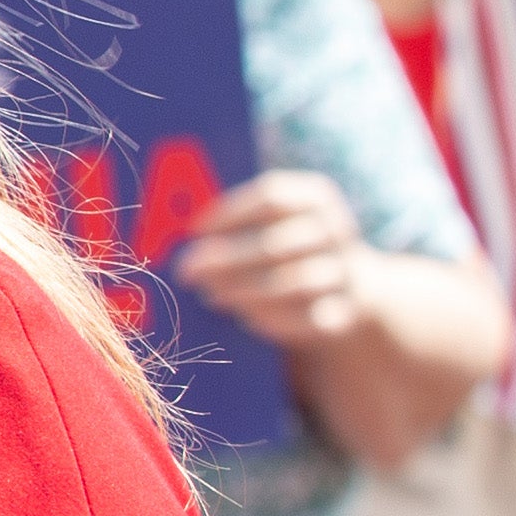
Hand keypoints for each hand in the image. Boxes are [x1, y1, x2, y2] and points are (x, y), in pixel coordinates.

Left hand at [172, 167, 371, 347]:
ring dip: (246, 291)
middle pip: (278, 243)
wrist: (345, 282)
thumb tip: (170, 233)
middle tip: (188, 270)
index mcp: (316, 196)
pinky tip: (244, 318)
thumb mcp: (266, 221)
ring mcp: (345, 272)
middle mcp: (337, 231)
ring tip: (210, 295)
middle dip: (228, 259)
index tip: (193, 230)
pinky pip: (309, 319)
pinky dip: (274, 318)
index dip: (229, 214)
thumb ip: (229, 222)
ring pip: (295, 283)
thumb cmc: (282, 242)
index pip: (272, 197)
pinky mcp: (344, 313)